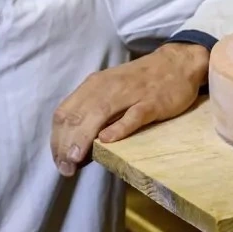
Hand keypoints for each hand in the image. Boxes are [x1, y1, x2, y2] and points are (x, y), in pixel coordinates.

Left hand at [50, 42, 208, 177]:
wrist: (176, 63)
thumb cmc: (138, 82)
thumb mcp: (110, 91)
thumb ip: (92, 112)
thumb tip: (75, 144)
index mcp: (93, 85)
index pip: (64, 112)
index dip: (57, 138)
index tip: (58, 160)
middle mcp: (106, 88)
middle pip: (77, 115)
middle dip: (66, 144)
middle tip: (64, 168)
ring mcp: (129, 94)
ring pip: (99, 114)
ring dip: (84, 138)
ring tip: (75, 159)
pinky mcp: (151, 102)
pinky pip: (133, 115)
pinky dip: (119, 128)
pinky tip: (107, 141)